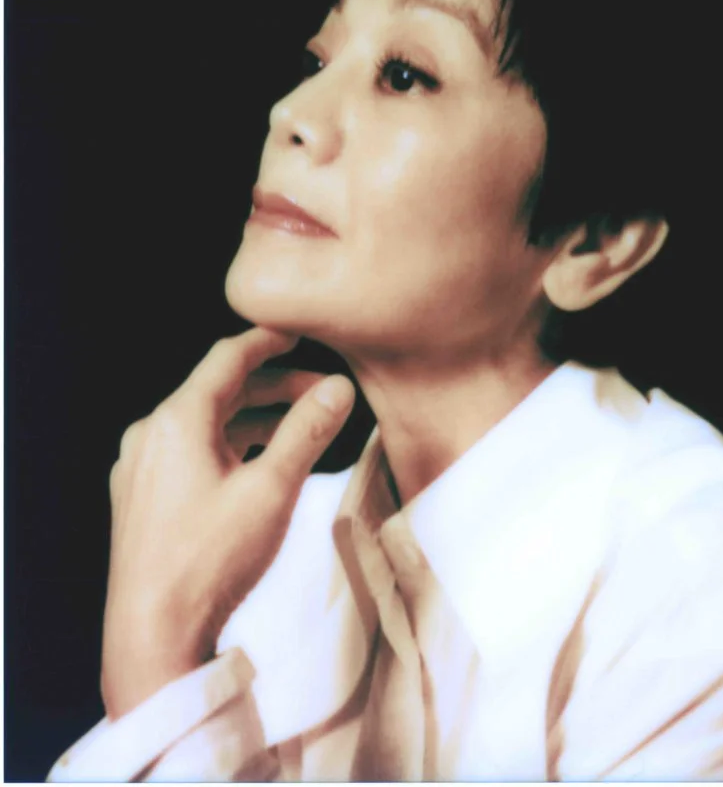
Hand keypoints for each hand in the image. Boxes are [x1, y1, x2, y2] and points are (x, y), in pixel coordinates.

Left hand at [101, 327, 354, 720]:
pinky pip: (190, 452)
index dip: (267, 339)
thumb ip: (307, 431)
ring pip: (206, 424)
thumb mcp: (272, 489)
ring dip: (255, 418)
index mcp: (177, 421)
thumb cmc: (211, 560)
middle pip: (219, 390)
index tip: (298, 330)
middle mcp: (150, 435)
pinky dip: (230, 445)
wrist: (151, 636)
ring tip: (300, 428)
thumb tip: (338, 388)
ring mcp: (140, 468)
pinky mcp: (140, 499)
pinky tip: (259, 464)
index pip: (228, 358)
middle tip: (322, 393)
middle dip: (274, 387)